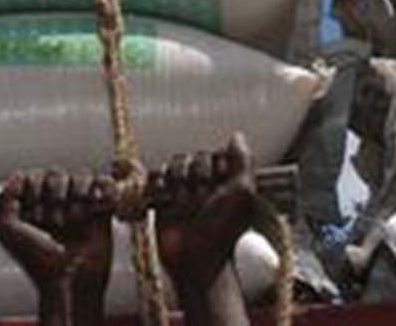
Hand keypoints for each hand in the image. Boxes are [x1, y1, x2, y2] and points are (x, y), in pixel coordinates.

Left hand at [0, 168, 115, 310]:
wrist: (70, 282)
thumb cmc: (38, 263)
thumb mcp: (8, 233)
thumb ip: (4, 200)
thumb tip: (17, 176)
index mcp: (34, 207)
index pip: (33, 177)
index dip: (33, 189)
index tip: (34, 212)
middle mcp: (56, 205)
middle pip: (56, 173)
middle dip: (54, 192)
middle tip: (56, 220)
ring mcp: (79, 207)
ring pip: (81, 176)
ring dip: (78, 193)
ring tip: (77, 219)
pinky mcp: (102, 212)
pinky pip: (106, 185)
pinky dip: (104, 190)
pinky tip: (95, 206)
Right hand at [150, 135, 257, 303]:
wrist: (195, 260)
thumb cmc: (222, 232)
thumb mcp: (242, 194)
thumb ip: (242, 161)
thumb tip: (236, 135)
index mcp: (223, 179)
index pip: (211, 155)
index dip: (211, 171)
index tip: (217, 191)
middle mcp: (202, 182)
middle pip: (190, 159)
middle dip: (193, 181)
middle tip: (199, 205)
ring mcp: (181, 190)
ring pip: (172, 166)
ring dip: (176, 186)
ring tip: (182, 208)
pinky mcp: (161, 199)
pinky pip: (154, 178)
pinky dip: (156, 187)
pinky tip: (163, 200)